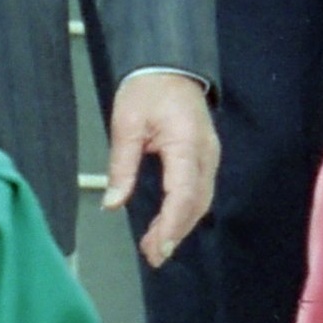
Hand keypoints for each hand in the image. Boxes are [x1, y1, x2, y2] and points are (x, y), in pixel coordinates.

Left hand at [104, 72, 217, 268]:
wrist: (169, 66)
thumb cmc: (147, 90)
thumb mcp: (126, 124)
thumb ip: (122, 166)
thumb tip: (113, 204)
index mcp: (187, 143)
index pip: (183, 194)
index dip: (171, 225)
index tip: (156, 247)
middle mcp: (205, 154)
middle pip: (196, 204)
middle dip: (174, 233)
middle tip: (152, 256)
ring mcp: (209, 157)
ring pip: (200, 202)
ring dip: (179, 227)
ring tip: (155, 248)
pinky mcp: (204, 158)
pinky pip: (198, 192)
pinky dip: (184, 213)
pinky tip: (167, 226)